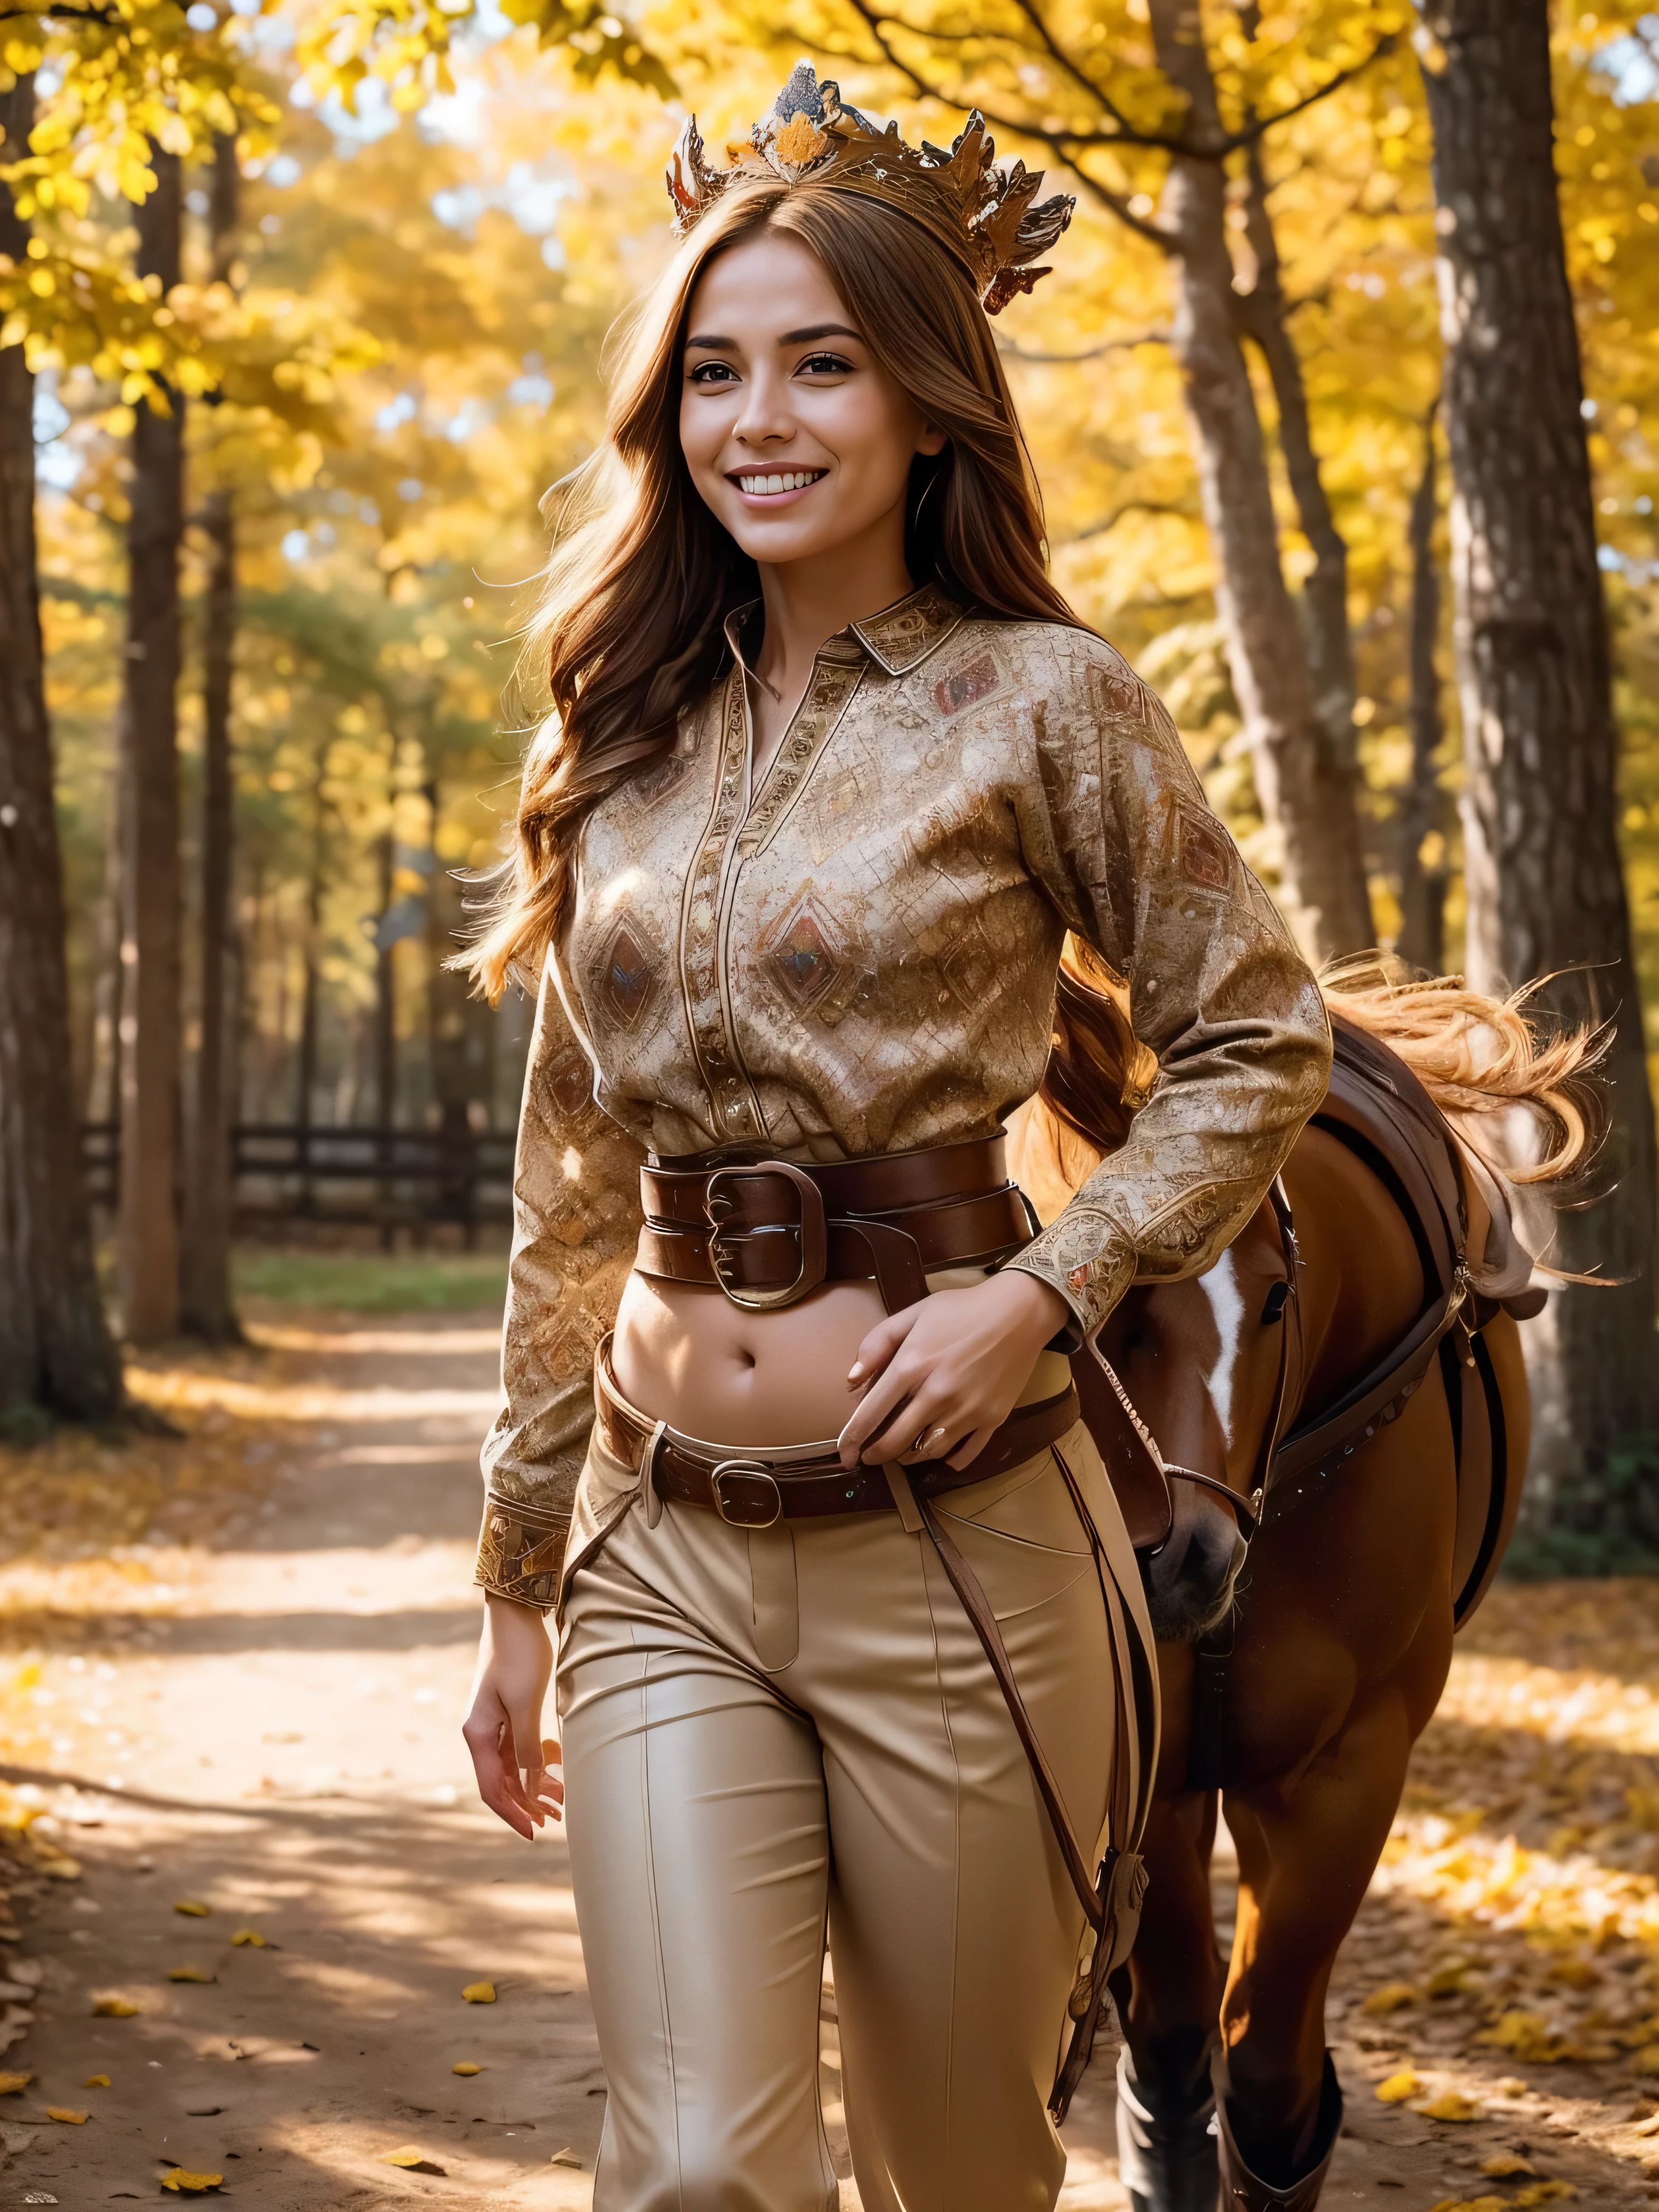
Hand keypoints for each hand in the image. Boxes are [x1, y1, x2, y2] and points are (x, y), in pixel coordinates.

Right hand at [462, 1592, 563, 1839]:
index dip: (513, 1813)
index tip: (534, 1832)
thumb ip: (526, 1746)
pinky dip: (536, 1762)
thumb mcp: (525, 1702)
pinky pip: (519, 1749)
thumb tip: (531, 1786)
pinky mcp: (508, 1712)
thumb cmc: (519, 1654)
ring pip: (513, 1767)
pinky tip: (556, 1765)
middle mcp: (481, 1733)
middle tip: (556, 1820)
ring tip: (561, 1801)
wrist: (516, 1614)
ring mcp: (494, 1723)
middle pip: (502, 1782)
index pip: (492, 1788)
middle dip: (527, 1803)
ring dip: (534, 1785)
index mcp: (478, 1733)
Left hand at [838, 1269, 1070, 1472]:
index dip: (852, 1440)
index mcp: (912, 1365)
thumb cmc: (962, 1309)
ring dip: (910, 1456)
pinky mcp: (992, 1419)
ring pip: (928, 1451)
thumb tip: (851, 1382)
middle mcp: (937, 1393)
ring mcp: (967, 1410)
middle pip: (896, 1442)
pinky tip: (939, 1450)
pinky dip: (948, 1459)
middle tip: (870, 1457)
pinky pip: (964, 1454)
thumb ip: (877, 1343)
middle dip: (877, 1455)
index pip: (870, 1414)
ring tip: (903, 1451)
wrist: (1020, 1312)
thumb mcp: (914, 1313)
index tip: (844, 1454)